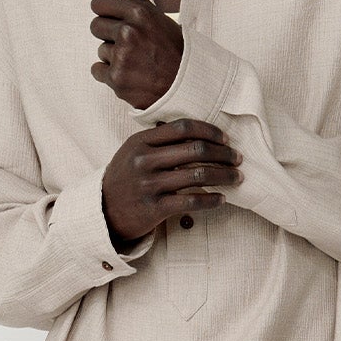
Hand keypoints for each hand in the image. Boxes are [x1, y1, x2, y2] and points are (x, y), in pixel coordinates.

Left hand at [90, 0, 183, 108]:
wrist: (186, 84)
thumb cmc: (171, 47)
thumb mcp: (155, 15)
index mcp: (138, 13)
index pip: (98, 4)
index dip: (107, 15)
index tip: (119, 23)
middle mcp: (129, 32)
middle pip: (95, 27)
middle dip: (109, 36)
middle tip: (132, 46)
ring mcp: (122, 57)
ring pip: (100, 51)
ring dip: (113, 57)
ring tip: (136, 62)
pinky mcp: (117, 80)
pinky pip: (97, 71)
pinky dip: (110, 76)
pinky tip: (130, 75)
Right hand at [101, 119, 241, 248]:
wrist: (103, 212)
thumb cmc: (124, 179)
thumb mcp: (132, 152)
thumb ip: (157, 140)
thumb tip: (195, 131)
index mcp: (141, 141)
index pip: (183, 128)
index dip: (209, 131)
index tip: (225, 139)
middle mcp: (145, 160)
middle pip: (195, 150)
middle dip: (223, 153)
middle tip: (237, 158)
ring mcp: (149, 185)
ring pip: (198, 175)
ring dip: (223, 176)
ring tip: (236, 178)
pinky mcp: (155, 208)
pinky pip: (192, 201)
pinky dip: (211, 200)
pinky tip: (222, 199)